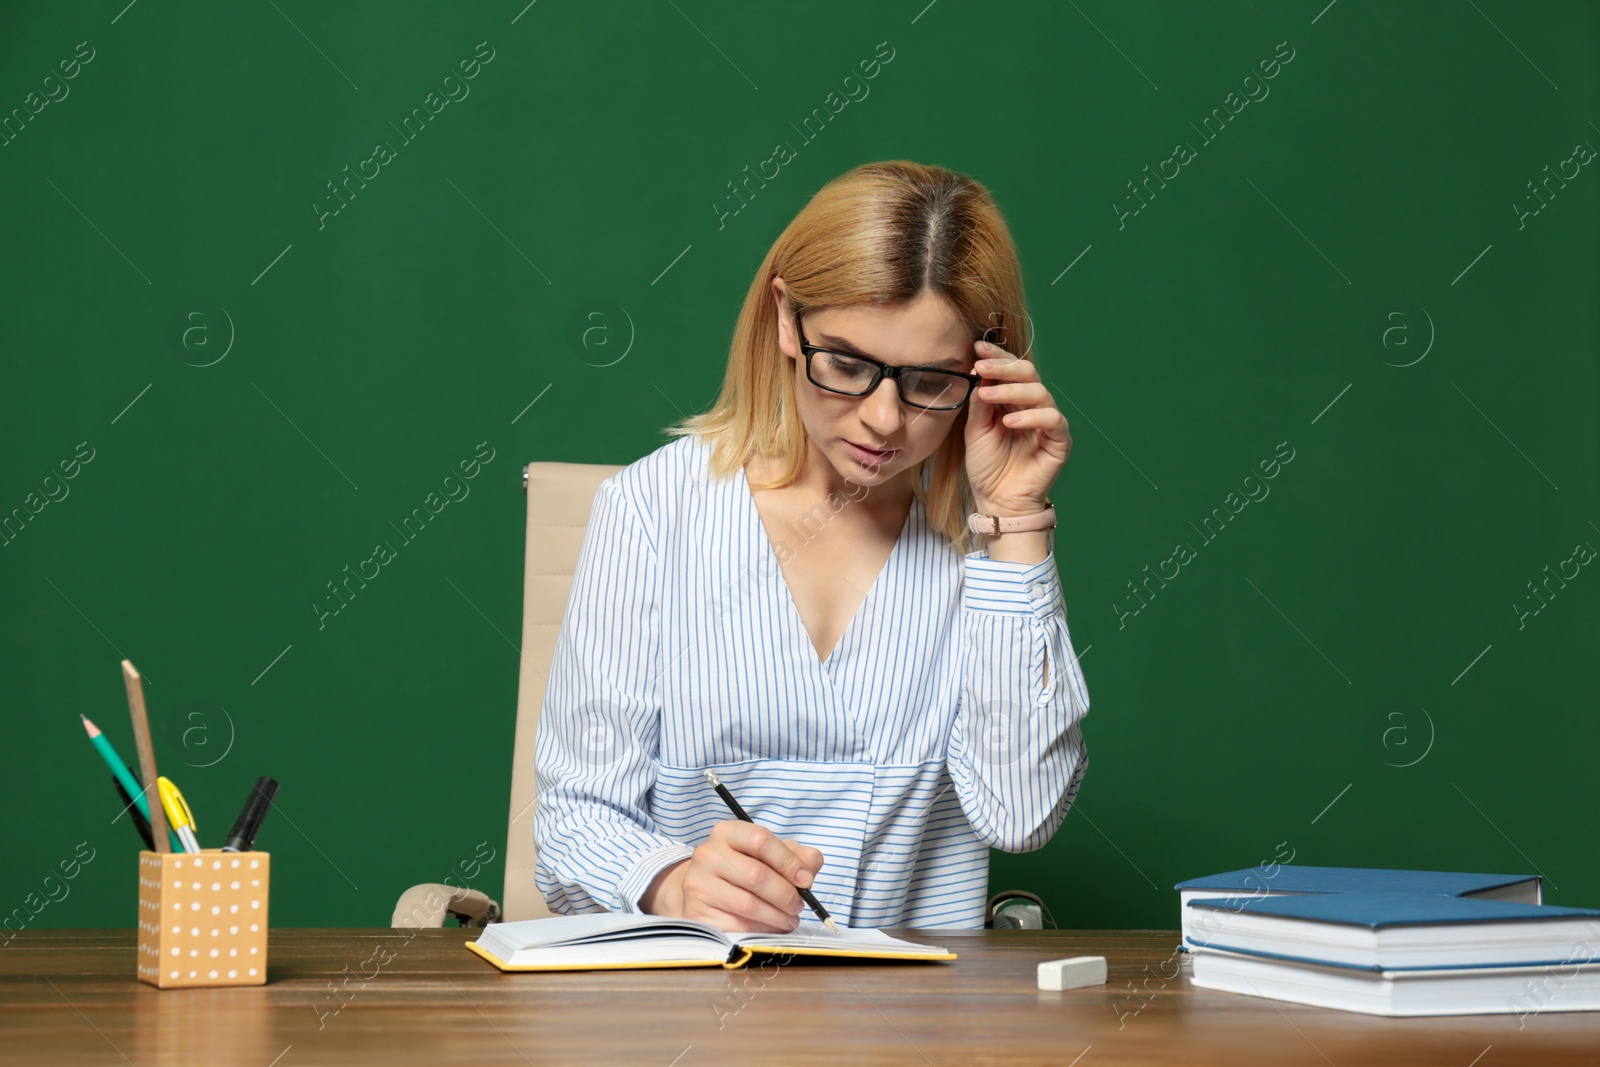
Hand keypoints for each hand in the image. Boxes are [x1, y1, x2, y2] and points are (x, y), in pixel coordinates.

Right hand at [639, 820, 824, 932]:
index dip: (788, 861)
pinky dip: (761, 929)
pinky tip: (771, 927)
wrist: (703, 888)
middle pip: (756, 875)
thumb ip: (797, 855)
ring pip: (748, 904)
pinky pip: (736, 925)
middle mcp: (707, 854)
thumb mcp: (769, 854)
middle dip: (786, 894)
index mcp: (727, 832)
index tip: (806, 880)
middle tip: (799, 905)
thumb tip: (811, 867)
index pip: (760, 840)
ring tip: (790, 919)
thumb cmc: (743, 868)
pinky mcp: (697, 912)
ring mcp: (698, 883)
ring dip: (777, 916)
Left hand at [964, 339, 1071, 515]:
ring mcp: (1048, 422)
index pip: (1010, 371)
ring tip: (987, 395)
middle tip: (980, 366)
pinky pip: (1052, 419)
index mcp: (1013, 401)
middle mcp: (1033, 407)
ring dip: (1011, 390)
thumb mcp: (975, 430)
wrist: (997, 501)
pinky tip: (1009, 421)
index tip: (976, 348)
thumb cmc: (987, 467)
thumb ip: (979, 402)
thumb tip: (979, 372)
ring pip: (1039, 392)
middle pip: (1028, 373)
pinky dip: (1031, 416)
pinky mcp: (1060, 440)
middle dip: (1003, 366)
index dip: (996, 357)